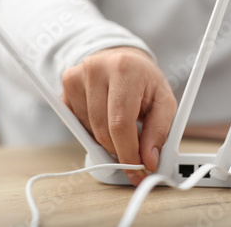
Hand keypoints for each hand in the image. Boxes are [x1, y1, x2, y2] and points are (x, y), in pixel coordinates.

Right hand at [61, 46, 176, 185]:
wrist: (125, 59)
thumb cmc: (146, 81)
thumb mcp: (164, 101)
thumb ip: (159, 131)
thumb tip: (149, 160)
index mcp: (125, 69)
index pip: (120, 123)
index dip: (128, 153)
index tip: (137, 170)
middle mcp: (96, 69)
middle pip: (102, 130)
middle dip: (119, 151)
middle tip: (134, 156)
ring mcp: (76, 76)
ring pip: (89, 130)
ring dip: (107, 139)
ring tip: (122, 123)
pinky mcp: (66, 85)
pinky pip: (77, 124)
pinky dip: (93, 130)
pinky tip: (106, 116)